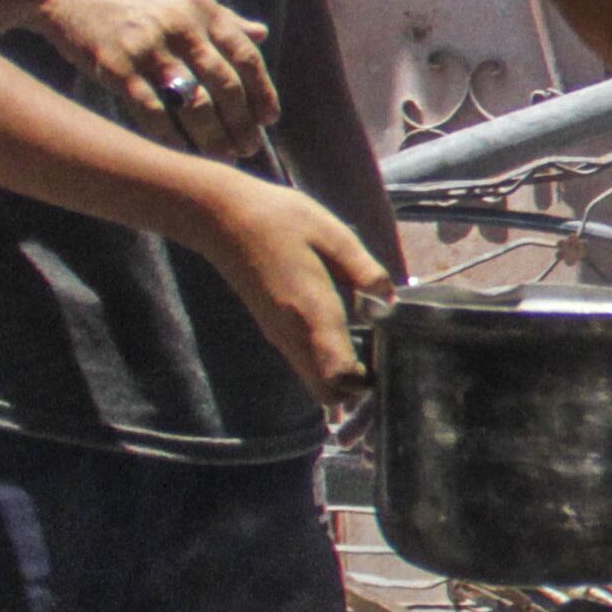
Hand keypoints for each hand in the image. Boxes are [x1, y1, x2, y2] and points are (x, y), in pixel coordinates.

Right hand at [36, 0, 279, 155]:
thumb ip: (221, 17)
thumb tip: (262, 32)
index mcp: (201, 7)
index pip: (246, 56)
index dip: (262, 91)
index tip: (269, 119)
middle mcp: (180, 25)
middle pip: (225, 85)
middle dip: (242, 123)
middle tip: (249, 147)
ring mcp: (147, 46)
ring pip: (194, 103)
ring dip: (213, 137)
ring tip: (223, 156)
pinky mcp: (115, 66)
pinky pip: (152, 112)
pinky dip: (171, 137)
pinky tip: (182, 153)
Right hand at [194, 174, 388, 407]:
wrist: (221, 219)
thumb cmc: (280, 221)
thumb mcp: (334, 236)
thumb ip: (366, 272)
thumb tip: (390, 300)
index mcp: (311, 312)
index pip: (337, 375)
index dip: (365, 382)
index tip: (389, 365)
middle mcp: (292, 334)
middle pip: (325, 392)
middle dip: (356, 390)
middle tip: (384, 360)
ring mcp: (278, 335)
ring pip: (313, 380)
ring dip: (341, 378)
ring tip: (372, 348)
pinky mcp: (272, 329)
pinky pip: (303, 363)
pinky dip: (325, 364)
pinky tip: (347, 335)